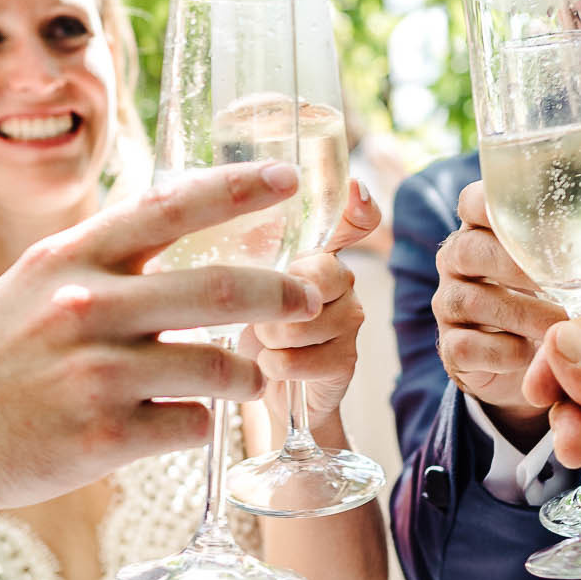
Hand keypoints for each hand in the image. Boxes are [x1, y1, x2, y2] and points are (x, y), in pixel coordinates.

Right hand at [0, 162, 322, 522]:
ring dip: (248, 375)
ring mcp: (95, 373)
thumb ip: (103, 260)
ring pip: (217, 365)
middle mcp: (85, 306)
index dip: (237, 188)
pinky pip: (191, 424)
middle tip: (308, 298)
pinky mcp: (103, 437)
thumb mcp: (34, 284)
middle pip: (216, 289)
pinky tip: (179, 424)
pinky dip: (200, 423)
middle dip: (279, 293)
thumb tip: (181, 224)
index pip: (169, 206)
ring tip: (248, 379)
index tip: (287, 179)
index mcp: (71, 258)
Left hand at [244, 180, 380, 428]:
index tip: (356, 192)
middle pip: (319, 275)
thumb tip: (220, 215)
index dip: (360, 208)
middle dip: (273, 301)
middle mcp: (341, 279)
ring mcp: (350, 319)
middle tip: (257, 316)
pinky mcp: (346, 360)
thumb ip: (246, 252)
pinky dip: (272, 367)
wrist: (263, 387)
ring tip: (264, 342)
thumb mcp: (239, 283)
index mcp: (316, 253)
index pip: (354, 221)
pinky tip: (272, 367)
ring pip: (302, 323)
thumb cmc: (250, 326)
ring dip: (267, 339)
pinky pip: (298, 360)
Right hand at [435, 175, 580, 446]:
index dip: (493, 203)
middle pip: (469, 249)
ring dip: (520, 312)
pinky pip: (469, 346)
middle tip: (562, 281)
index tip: (529, 213)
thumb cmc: (562, 292)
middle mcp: (459, 258)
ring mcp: (450, 304)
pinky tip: (537, 357)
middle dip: (514, 265)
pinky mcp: (453, 348)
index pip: (475, 201)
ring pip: (471, 299)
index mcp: (486, 225)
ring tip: (562, 325)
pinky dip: (505, 351)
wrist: (534, 362)